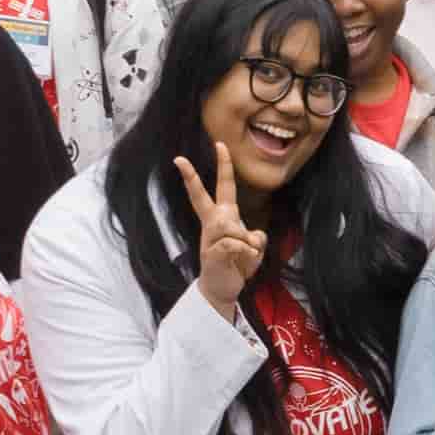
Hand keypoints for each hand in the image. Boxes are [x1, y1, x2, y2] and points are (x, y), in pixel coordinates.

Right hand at [173, 152, 269, 314]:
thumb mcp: (253, 247)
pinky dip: (247, 255)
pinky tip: (242, 263)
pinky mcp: (211, 253)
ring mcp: (210, 239)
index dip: (223, 166)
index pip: (222, 187)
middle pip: (202, 197)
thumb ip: (255, 236)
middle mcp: (213, 224)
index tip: (217, 144)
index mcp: (223, 217)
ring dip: (248, 245)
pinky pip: (235, 245)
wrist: (223, 290)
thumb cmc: (237, 264)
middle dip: (192, 178)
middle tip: (179, 159)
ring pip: (232, 228)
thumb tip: (250, 237)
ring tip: (245, 258)